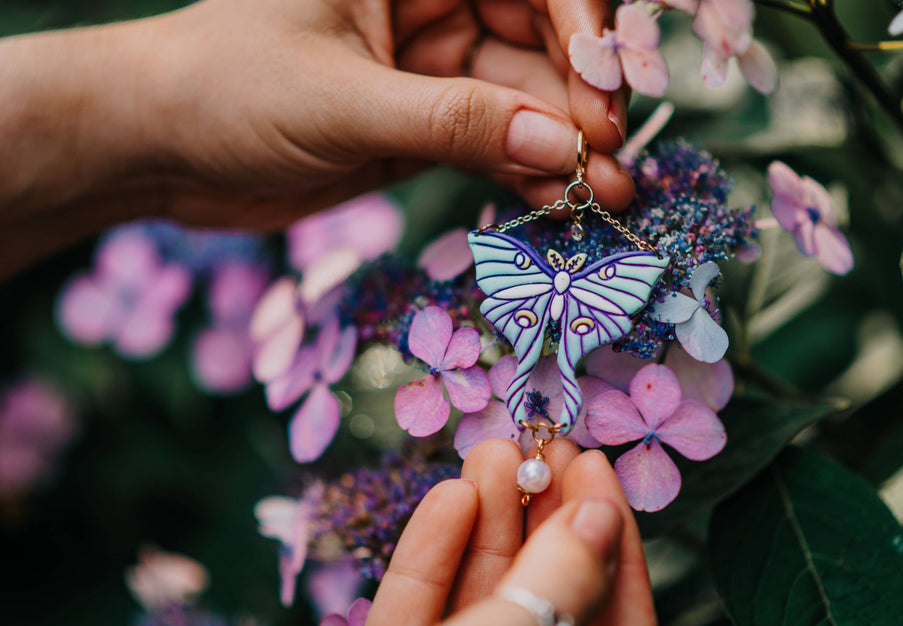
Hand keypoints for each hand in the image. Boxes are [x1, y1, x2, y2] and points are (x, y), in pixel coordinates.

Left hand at [145, 0, 634, 225]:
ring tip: (606, 196)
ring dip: (565, 147)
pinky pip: (493, 141)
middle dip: (579, 101)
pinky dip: (526, 171)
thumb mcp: (340, 102)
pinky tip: (561, 198)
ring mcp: (430, 65)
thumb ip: (451, 123)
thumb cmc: (224, 91)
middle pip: (538, 39)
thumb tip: (558, 145)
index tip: (600, 93)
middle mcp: (427, 3)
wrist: (161, 151)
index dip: (577, 24)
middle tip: (612, 163)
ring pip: (523, 98)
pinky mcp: (424, 122)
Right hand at [347, 439, 658, 625]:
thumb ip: (554, 592)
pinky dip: (432, 557)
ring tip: (489, 455)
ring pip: (482, 601)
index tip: (595, 468)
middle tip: (539, 447)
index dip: (613, 545)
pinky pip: (420, 614)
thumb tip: (599, 516)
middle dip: (543, 519)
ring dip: (487, 523)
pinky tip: (447, 499)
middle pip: (549, 603)